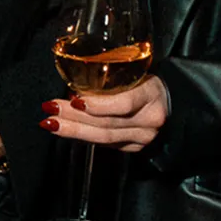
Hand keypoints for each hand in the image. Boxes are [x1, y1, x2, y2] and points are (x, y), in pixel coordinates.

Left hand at [47, 75, 168, 150]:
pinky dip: (84, 137)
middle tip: (51, 108)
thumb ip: (111, 80)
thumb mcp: (134, 72)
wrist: (168, 102)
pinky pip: (105, 144)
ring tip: (51, 122)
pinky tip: (68, 130)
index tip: (74, 99)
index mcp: (151, 95)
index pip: (123, 103)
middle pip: (107, 122)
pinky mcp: (135, 148)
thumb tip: (74, 86)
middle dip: (74, 116)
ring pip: (103, 138)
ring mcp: (143, 137)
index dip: (97, 104)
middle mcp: (150, 120)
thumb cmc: (146, 82)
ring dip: (73, 130)